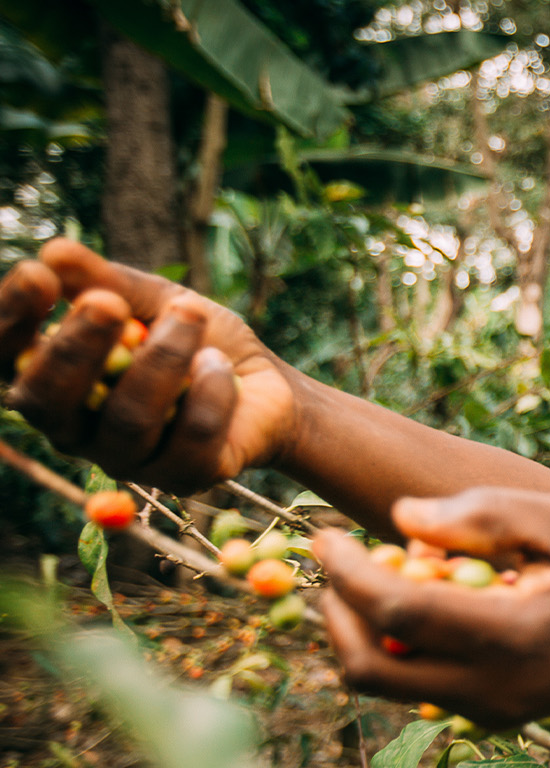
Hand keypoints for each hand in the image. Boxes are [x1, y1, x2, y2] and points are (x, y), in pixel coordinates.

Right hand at [1, 239, 297, 491]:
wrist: (265, 384)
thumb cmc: (194, 338)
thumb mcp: (152, 299)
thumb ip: (105, 280)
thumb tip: (54, 252)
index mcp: (52, 381)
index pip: (7, 358)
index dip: (11, 320)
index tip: (37, 275)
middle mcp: (76, 429)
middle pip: (50, 401)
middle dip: (77, 346)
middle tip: (108, 302)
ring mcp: (127, 459)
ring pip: (127, 418)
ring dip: (161, 358)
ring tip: (191, 313)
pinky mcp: (184, 475)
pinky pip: (190, 436)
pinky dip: (209, 391)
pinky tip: (220, 363)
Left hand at [313, 487, 549, 726]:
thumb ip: (483, 514)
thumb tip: (399, 518)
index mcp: (512, 636)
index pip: (397, 610)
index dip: (346, 571)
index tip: (324, 533)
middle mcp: (492, 688)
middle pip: (369, 666)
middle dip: (334, 612)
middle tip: (336, 564)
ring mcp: (488, 712)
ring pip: (383, 684)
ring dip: (358, 630)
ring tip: (377, 576)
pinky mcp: (486, 717)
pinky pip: (412, 688)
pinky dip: (394, 645)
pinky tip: (417, 601)